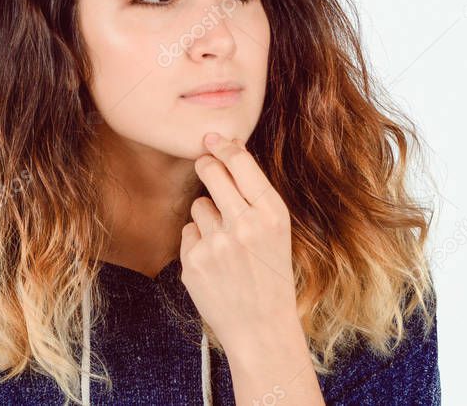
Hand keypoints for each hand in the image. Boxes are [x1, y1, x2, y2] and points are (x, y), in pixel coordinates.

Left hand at [179, 132, 298, 353]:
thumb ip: (255, 195)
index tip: (212, 137)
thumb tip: (227, 151)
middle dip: (206, 163)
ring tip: (226, 243)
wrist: (262, 327)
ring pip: (199, 204)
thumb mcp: (277, 231)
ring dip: (207, 216)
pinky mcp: (194, 261)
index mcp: (272, 214)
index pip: (241, 163)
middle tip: (205, 162)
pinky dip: (198, 243)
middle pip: (212, 171)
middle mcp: (245, 225)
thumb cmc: (271, 274)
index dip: (224, 146)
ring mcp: (217, 243)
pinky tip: (215, 263)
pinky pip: (189, 232)